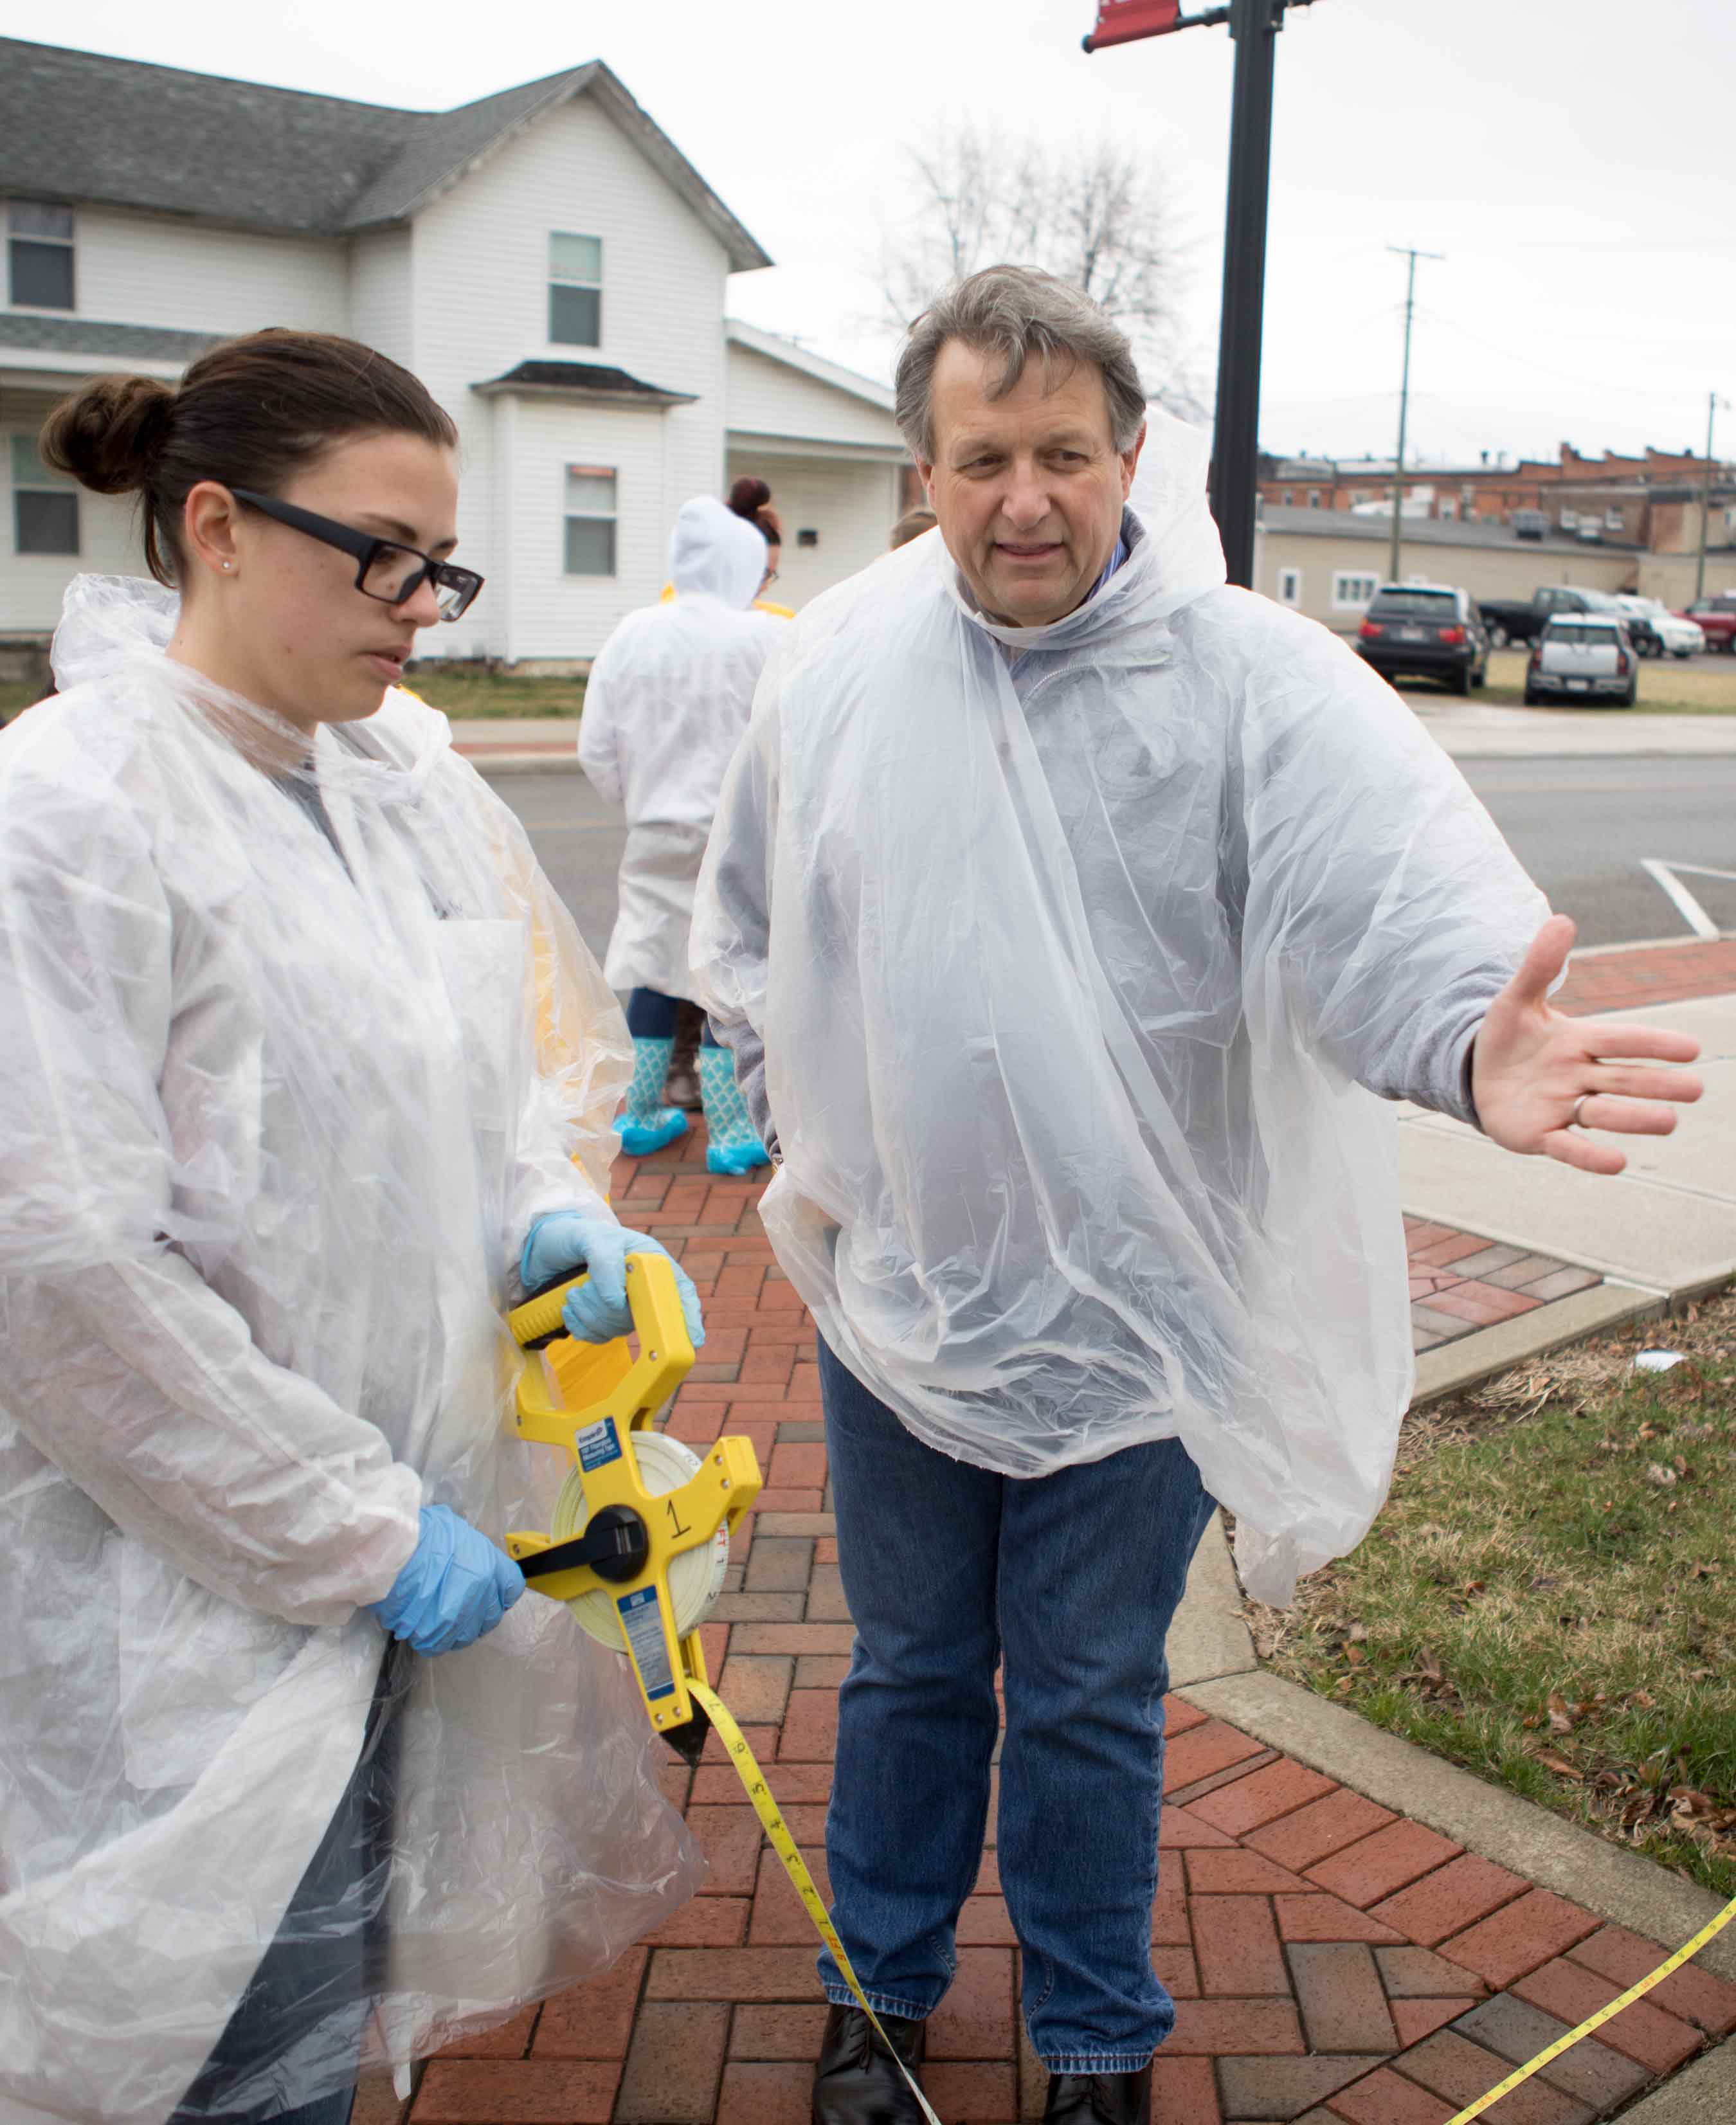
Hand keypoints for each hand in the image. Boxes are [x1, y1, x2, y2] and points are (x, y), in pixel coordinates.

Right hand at [366, 1504, 523, 1654]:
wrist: (388, 1551)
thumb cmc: (419, 1534)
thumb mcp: (456, 1531)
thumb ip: (471, 1553)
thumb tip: (471, 1563)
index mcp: (490, 1566)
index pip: (512, 1588)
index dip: (501, 1593)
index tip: (490, 1595)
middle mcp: (480, 1594)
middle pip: (490, 1617)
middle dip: (476, 1615)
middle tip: (457, 1607)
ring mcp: (458, 1617)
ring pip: (465, 1635)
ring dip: (453, 1630)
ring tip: (434, 1617)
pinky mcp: (434, 1634)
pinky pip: (439, 1645)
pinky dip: (430, 1639)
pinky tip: (419, 1625)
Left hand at [520, 1212, 705, 1348]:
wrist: (545, 1248)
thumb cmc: (575, 1236)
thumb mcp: (592, 1239)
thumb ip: (607, 1266)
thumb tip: (618, 1302)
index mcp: (651, 1263)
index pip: (679, 1292)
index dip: (689, 1317)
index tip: (692, 1339)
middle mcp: (643, 1288)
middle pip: (641, 1318)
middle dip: (606, 1307)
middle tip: (584, 1286)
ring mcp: (625, 1308)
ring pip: (617, 1330)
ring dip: (587, 1313)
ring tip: (574, 1291)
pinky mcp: (604, 1322)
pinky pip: (599, 1337)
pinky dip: (579, 1325)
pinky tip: (570, 1307)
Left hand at [1471, 915, 1702, 1174]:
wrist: (1476, 1076)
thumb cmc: (1506, 1038)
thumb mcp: (1516, 999)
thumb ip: (1539, 966)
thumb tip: (1562, 919)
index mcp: (1578, 1041)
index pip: (1621, 1040)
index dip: (1653, 1043)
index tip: (1691, 1048)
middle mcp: (1579, 1077)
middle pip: (1624, 1080)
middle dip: (1657, 1085)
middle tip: (1695, 1089)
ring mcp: (1563, 1108)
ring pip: (1605, 1113)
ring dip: (1635, 1118)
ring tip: (1670, 1121)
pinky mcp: (1541, 1135)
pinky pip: (1570, 1147)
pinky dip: (1592, 1155)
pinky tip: (1619, 1163)